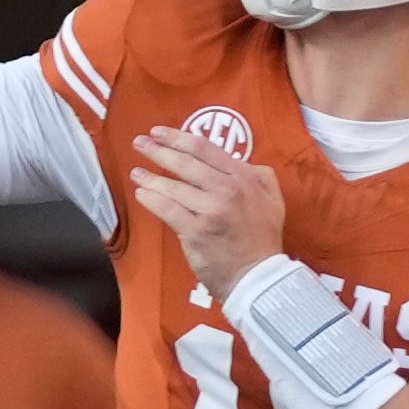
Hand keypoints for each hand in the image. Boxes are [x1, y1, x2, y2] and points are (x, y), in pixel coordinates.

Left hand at [128, 125, 286, 297]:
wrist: (259, 275)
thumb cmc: (263, 237)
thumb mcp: (272, 198)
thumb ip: (259, 174)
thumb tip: (240, 161)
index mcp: (243, 177)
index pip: (204, 149)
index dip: (178, 137)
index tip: (159, 133)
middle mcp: (226, 189)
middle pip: (185, 163)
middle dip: (158, 151)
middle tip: (140, 143)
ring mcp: (210, 211)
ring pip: (173, 187)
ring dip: (150, 177)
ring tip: (136, 172)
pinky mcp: (195, 232)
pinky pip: (167, 210)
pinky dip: (152, 200)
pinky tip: (142, 194)